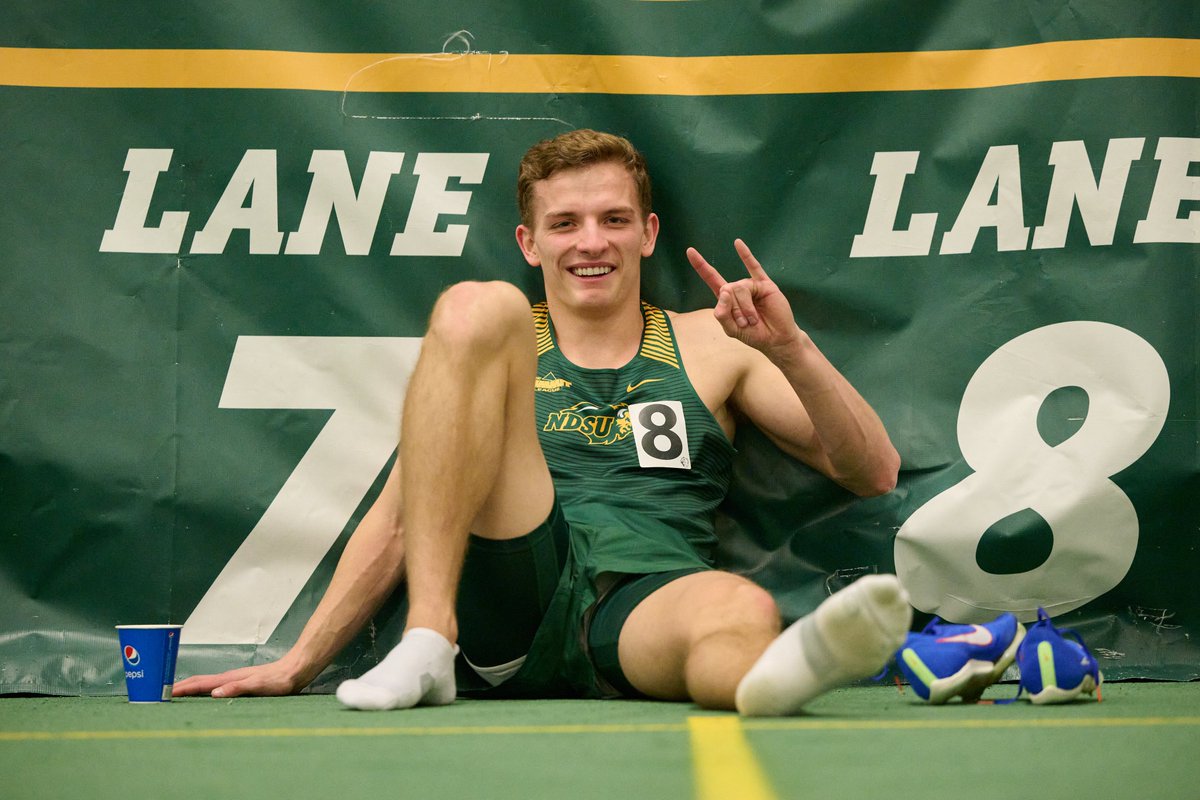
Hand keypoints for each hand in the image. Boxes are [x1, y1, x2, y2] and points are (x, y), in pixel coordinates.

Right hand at [172, 661, 307, 698]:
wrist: (295, 670)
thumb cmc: (279, 680)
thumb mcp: (259, 686)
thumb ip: (237, 688)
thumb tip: (214, 693)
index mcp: (229, 679)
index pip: (199, 684)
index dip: (182, 688)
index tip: (163, 693)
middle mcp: (228, 677)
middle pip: (199, 681)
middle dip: (180, 686)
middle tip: (160, 693)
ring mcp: (234, 679)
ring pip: (206, 683)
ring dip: (190, 687)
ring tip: (175, 693)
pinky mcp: (241, 682)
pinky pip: (216, 686)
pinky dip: (203, 689)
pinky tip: (204, 694)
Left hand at [686, 239, 801, 356]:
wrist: (776, 338)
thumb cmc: (753, 334)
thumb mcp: (732, 329)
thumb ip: (722, 314)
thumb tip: (723, 290)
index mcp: (726, 299)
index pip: (712, 279)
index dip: (701, 266)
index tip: (690, 251)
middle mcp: (737, 289)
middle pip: (727, 289)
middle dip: (735, 310)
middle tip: (745, 323)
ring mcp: (751, 285)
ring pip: (740, 288)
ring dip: (746, 308)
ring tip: (753, 319)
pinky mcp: (765, 284)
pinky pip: (754, 267)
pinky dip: (745, 255)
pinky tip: (737, 243)